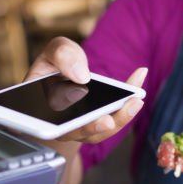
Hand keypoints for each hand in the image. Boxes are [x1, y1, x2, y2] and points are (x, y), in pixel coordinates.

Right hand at [25, 37, 145, 143]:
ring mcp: (83, 126)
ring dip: (119, 118)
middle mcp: (63, 125)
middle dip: (94, 127)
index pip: (49, 126)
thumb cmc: (55, 64)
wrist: (63, 73)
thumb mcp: (54, 52)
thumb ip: (62, 55)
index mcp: (43, 112)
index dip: (61, 128)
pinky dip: (128, 100)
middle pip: (79, 132)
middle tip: (107, 121)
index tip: (68, 124)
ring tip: (134, 101)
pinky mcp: (101, 120)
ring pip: (101, 130)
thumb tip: (81, 75)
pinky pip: (114, 116)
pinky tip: (139, 77)